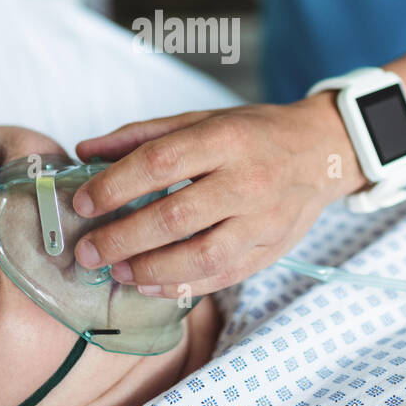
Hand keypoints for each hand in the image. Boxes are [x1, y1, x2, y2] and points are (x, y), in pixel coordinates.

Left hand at [71, 94, 365, 298]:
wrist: (323, 152)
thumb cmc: (252, 134)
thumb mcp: (201, 120)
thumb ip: (142, 135)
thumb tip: (85, 149)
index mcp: (225, 139)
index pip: (160, 162)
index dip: (115, 186)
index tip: (82, 203)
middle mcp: (247, 180)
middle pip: (175, 216)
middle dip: (122, 238)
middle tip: (88, 251)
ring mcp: (263, 220)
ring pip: (200, 256)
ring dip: (150, 269)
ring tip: (117, 270)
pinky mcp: (271, 250)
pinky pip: (222, 277)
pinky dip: (182, 286)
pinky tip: (150, 284)